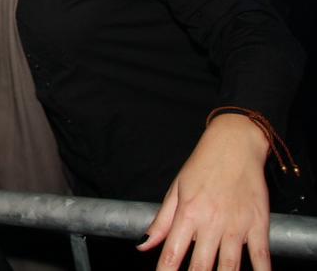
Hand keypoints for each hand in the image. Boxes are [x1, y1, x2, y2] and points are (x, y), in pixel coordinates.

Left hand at [139, 114, 271, 269]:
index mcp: (188, 213)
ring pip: (229, 265)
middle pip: (201, 265)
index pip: (173, 253)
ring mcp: (236, 225)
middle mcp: (211, 222)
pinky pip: (261, 255)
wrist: (235, 144)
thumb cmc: (202, 165)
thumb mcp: (176, 189)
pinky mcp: (258, 224)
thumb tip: (143, 245)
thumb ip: (161, 222)